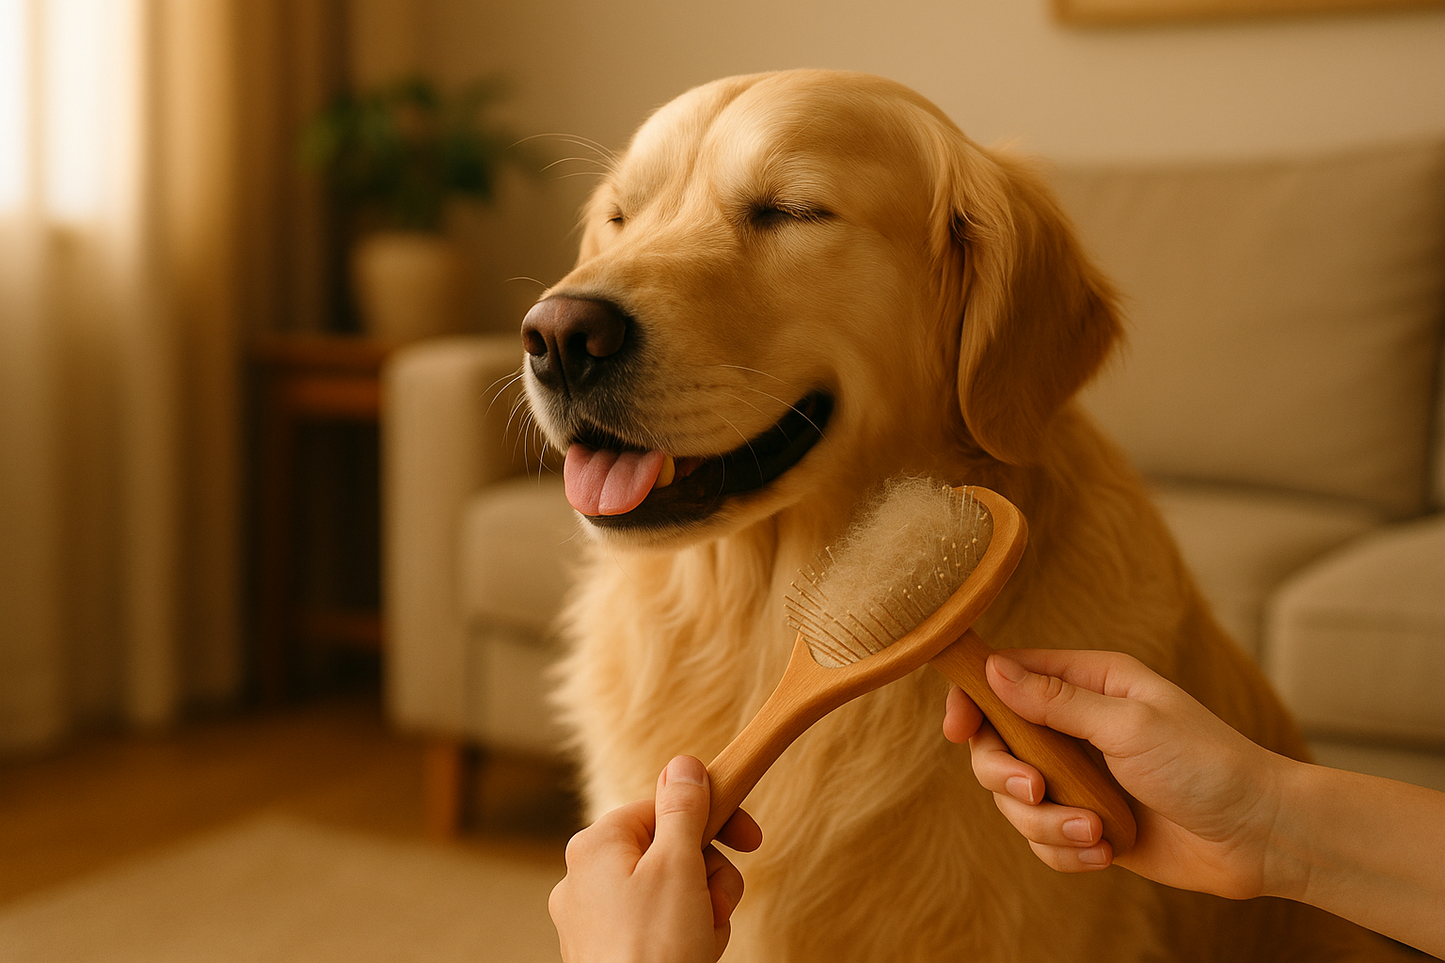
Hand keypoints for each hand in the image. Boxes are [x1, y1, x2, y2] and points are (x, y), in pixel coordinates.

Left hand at [549, 755, 762, 962]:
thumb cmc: (655, 949)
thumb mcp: (679, 865)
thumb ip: (684, 809)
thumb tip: (683, 764)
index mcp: (596, 845)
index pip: (665, 806)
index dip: (713, 820)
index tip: (750, 837)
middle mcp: (585, 878)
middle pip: (670, 850)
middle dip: (708, 876)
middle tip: (720, 902)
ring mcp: (594, 920)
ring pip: (670, 891)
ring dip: (702, 909)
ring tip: (704, 938)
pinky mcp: (608, 952)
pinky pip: (658, 926)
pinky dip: (684, 936)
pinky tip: (694, 955)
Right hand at [943, 649, 1288, 899]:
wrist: (1258, 836)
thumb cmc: (1206, 766)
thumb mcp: (1129, 724)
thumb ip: (1056, 700)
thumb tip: (994, 669)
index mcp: (1089, 684)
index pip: (1006, 677)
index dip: (972, 698)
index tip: (956, 728)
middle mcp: (1076, 727)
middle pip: (996, 744)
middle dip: (1005, 773)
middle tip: (1036, 790)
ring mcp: (1080, 778)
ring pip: (1015, 799)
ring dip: (1045, 823)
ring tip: (1093, 833)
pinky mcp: (1087, 824)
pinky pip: (1042, 839)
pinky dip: (1064, 850)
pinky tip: (1103, 852)